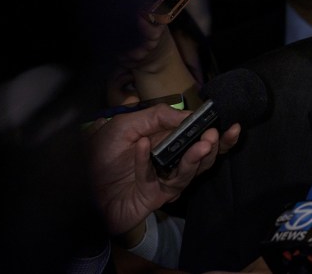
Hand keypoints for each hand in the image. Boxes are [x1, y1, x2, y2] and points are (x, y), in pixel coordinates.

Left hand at [87, 103, 239, 235]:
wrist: (79, 190)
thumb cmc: (101, 155)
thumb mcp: (125, 124)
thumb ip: (157, 116)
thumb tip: (187, 114)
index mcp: (166, 139)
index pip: (198, 133)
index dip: (216, 130)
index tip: (232, 125)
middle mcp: (170, 159)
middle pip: (204, 155)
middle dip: (215, 146)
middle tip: (215, 135)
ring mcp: (165, 179)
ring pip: (191, 171)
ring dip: (196, 157)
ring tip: (202, 144)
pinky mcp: (156, 196)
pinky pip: (161, 181)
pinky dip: (148, 162)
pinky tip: (142, 146)